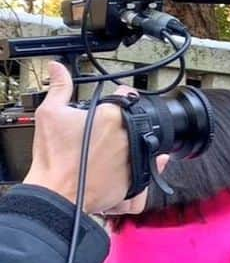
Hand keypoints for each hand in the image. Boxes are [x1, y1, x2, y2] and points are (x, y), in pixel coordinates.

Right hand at [23, 62, 130, 211]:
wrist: (55, 194)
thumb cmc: (54, 157)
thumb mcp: (50, 114)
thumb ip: (59, 88)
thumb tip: (58, 69)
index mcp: (113, 116)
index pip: (127, 95)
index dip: (119, 95)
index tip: (112, 102)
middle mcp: (130, 136)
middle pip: (135, 120)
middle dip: (123, 121)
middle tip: (105, 128)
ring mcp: (135, 158)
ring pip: (143, 142)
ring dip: (133, 141)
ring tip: (111, 146)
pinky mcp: (136, 179)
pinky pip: (146, 168)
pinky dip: (139, 164)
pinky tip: (126, 162)